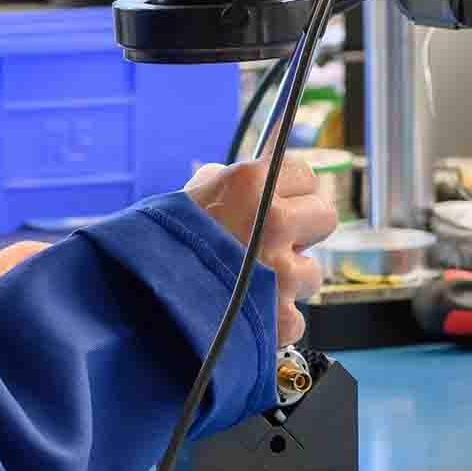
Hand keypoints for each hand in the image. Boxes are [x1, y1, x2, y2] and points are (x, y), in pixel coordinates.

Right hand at [182, 157, 337, 345]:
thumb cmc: (168, 240)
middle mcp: (273, 222)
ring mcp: (281, 272)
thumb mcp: (198, 192)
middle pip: (325, 216)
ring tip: (253, 280)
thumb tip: (270, 152)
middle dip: (304, 230)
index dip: (293, 190)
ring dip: (289, 279)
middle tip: (276, 240)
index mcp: (252, 184)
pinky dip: (275, 318)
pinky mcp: (281, 316)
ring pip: (313, 272)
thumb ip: (237, 177)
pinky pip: (296, 316)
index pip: (306, 174)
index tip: (282, 200)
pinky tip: (248, 310)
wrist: (146, 297)